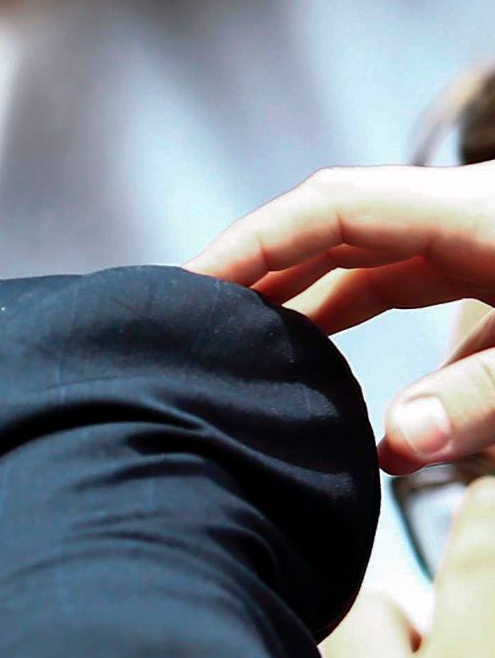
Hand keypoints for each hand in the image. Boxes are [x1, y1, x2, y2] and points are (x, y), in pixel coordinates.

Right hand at [188, 163, 494, 471]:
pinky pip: (411, 282)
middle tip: (197, 320)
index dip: (254, 243)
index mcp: (477, 209)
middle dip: (262, 269)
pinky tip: (332, 375)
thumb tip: (397, 449)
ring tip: (245, 343)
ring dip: (307, 296)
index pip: (333, 208)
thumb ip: (478, 398)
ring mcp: (482, 237)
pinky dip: (360, 319)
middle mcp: (467, 211)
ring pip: (371, 256)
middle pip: (338, 228)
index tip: (191, 287)